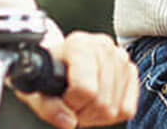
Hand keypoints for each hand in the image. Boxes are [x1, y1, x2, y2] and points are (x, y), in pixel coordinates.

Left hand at [12, 30, 139, 128]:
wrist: (58, 59)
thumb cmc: (47, 71)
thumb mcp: (35, 87)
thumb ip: (48, 107)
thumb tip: (68, 122)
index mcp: (79, 45)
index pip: (86, 89)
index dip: (72, 103)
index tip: (63, 99)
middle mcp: (103, 47)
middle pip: (102, 102)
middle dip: (83, 112)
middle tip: (72, 104)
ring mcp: (120, 58)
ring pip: (114, 108)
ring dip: (95, 114)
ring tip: (82, 101)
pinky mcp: (131, 71)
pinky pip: (127, 108)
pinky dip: (111, 113)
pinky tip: (96, 102)